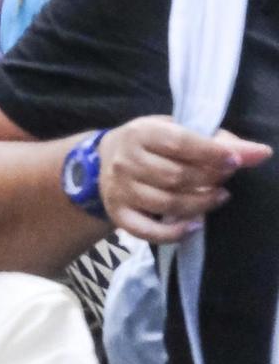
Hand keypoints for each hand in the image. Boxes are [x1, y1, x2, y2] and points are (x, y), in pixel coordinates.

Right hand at [99, 118, 272, 243]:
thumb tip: (259, 153)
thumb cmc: (151, 143)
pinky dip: (174, 233)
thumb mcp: (176, 130)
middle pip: (175, 176)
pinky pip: (147, 231)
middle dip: (210, 180)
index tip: (235, 161)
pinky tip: (195, 224)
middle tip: (225, 180)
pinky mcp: (118, 214)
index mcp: (141, 134)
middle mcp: (125, 161)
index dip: (211, 154)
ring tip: (218, 198)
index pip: (179, 143)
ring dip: (200, 204)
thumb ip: (216, 141)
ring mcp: (119, 190)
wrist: (105, 158)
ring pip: (166, 203)